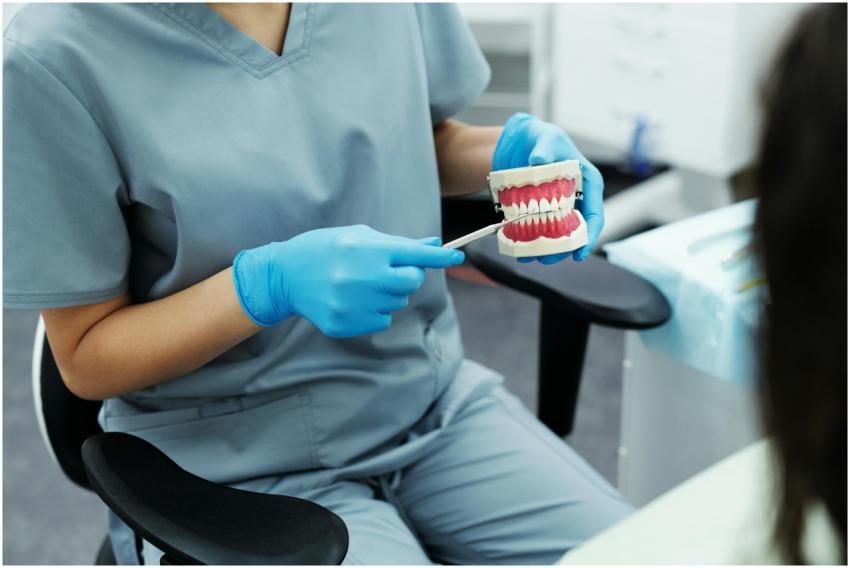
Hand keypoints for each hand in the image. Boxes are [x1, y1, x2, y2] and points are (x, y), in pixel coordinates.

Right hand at [232, 225, 463, 336]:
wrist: (286, 275)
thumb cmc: (327, 249)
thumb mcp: (359, 237)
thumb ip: (398, 244)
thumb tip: (433, 246)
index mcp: (369, 250)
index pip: (415, 255)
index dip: (439, 257)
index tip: (456, 256)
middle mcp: (364, 277)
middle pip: (410, 282)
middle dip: (407, 276)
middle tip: (388, 271)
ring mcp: (355, 303)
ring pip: (397, 303)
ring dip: (387, 294)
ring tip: (360, 284)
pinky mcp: (346, 323)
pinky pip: (381, 320)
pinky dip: (374, 312)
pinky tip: (352, 300)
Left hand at [492, 112, 603, 262]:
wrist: (516, 142)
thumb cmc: (539, 137)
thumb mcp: (545, 138)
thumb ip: (545, 148)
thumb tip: (540, 161)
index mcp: (587, 183)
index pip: (595, 214)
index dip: (589, 236)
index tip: (579, 253)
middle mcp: (575, 198)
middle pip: (575, 231)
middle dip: (562, 248)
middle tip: (545, 259)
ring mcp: (557, 207)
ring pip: (556, 234)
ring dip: (544, 248)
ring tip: (528, 255)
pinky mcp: (540, 211)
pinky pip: (538, 229)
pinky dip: (529, 239)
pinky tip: (518, 246)